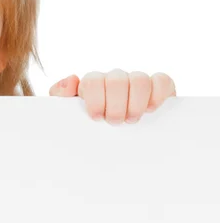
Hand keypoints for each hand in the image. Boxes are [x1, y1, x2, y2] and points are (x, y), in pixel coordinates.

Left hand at [49, 69, 175, 124]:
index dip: (96, 99)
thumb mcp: (70, 114)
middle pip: (116, 79)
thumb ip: (61, 96)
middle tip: (115, 122)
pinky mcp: (158, 87)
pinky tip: (150, 110)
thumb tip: (72, 80)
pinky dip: (158, 94)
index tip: (96, 118)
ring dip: (135, 103)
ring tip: (131, 120)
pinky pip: (162, 80)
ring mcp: (136, 82)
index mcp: (92, 84)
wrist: (114, 143)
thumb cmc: (89, 126)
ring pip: (139, 78)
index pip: (93, 80)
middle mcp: (114, 79)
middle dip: (116, 105)